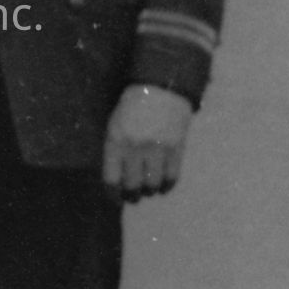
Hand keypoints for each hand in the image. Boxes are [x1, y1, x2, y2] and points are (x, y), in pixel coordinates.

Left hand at [103, 84, 193, 201]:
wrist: (160, 90)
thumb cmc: (132, 107)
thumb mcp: (114, 125)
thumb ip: (114, 149)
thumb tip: (117, 178)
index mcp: (115, 141)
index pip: (111, 179)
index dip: (113, 194)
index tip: (116, 199)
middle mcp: (135, 148)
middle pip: (132, 185)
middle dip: (132, 196)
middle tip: (133, 198)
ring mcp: (157, 149)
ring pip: (152, 184)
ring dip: (149, 191)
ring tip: (148, 190)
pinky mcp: (176, 148)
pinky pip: (172, 176)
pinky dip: (167, 185)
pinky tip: (164, 186)